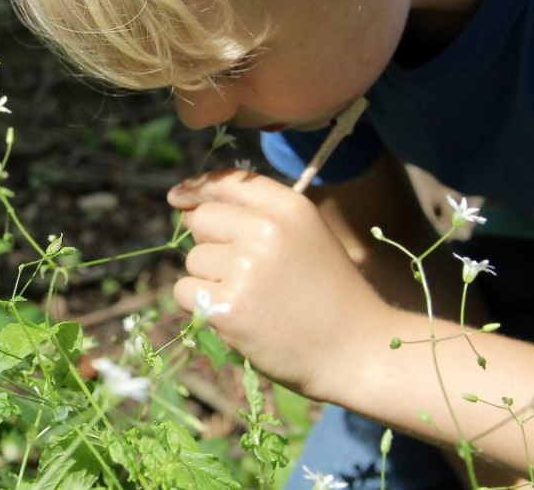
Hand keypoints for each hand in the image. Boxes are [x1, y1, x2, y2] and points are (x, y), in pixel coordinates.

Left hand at [168, 168, 395, 399]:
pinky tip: (235, 315)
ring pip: (194, 259)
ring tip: (252, 298)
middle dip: (209, 242)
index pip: (227, 182)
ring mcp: (246, 268)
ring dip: (209, 278)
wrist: (356, 351)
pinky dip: (200, 305)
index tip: (178, 197)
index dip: (197, 187)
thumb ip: (256, 215)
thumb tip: (188, 209)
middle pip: (201, 218)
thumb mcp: (306, 236)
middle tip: (241, 270)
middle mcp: (267, 230)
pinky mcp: (228, 306)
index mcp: (290, 208)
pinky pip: (185, 291)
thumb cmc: (328, 294)